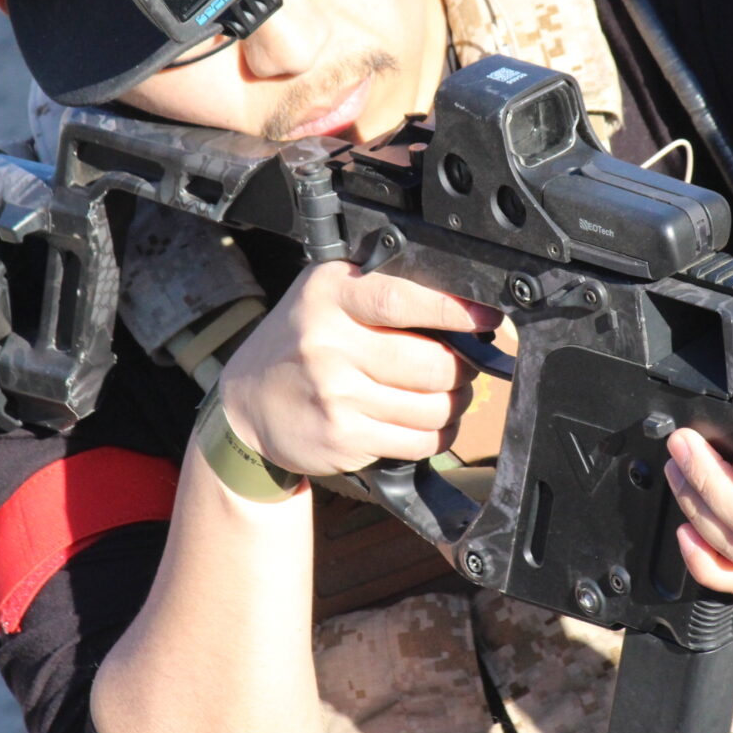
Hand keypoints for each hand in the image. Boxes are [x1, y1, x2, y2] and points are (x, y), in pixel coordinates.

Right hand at [216, 262, 501, 475]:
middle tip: (465, 366)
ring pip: (432, 407)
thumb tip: (461, 307)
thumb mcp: (326, 296)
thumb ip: (380, 291)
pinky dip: (436, 435)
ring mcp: (335, 395)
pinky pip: (417, 440)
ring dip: (454, 405)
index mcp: (330, 295)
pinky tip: (427, 424)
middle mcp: (329, 343)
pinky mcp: (343, 437)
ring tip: (446, 396)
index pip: (403, 299)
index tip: (487, 317)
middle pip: (432, 363)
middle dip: (463, 369)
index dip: (454, 311)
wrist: (245, 406)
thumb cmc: (299, 343)